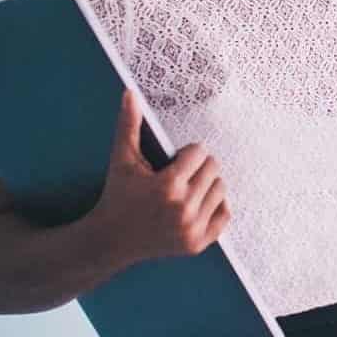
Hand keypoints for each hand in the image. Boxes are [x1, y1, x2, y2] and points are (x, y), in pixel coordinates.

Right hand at [88, 88, 231, 264]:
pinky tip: (197, 203)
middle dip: (199, 166)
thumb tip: (130, 92)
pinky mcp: (198, 244)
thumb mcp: (121, 159)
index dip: (187, 153)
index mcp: (168, 186)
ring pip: (221, 190)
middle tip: (181, 173)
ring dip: (207, 184)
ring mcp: (192, 229)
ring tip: (187, 188)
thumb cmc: (117, 195)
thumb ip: (128, 124)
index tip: (174, 161)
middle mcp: (184, 209)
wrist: (111, 240)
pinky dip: (216, 206)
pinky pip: (225, 215)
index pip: (199, 153)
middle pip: (213, 169)